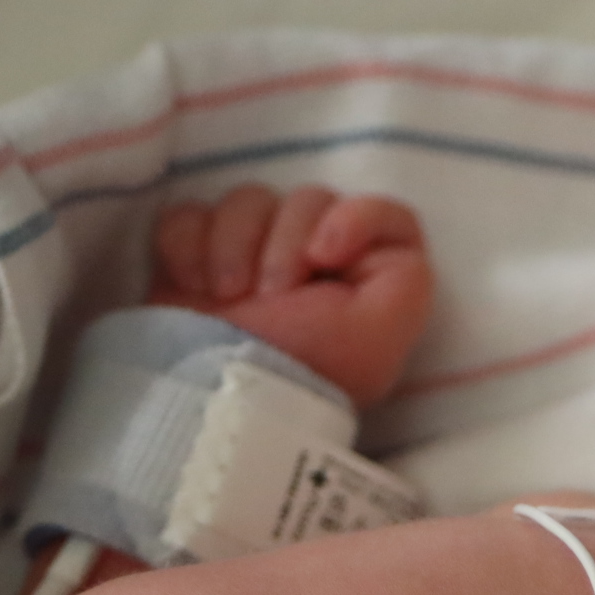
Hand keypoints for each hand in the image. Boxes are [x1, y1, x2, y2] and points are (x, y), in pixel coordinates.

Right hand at [147, 185, 434, 408]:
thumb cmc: (306, 368)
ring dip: (234, 243)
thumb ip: (406, 274)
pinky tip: (193, 287)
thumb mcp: (381, 332)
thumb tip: (353, 225)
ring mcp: (253, 258)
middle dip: (284, 242)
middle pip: (310, 198)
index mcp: (367, 282)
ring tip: (227, 297)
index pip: (386, 215)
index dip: (357, 218)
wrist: (216, 396)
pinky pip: (190, 215)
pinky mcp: (196, 260)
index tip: (324, 255)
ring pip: (248, 200)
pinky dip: (187, 245)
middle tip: (270, 295)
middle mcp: (315, 266)